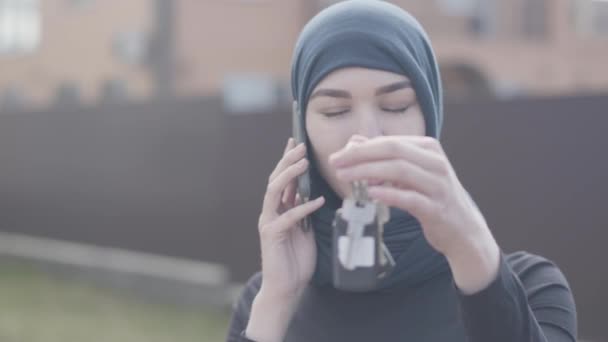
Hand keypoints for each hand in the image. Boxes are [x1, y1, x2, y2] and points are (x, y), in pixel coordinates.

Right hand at [246, 138, 324, 341]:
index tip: (296, 142)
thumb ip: (304, 211)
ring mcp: (268, 223)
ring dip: (289, 175)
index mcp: (278, 209)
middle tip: (301, 146)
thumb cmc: (296, 260)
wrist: (287, 287)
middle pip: (275, 179)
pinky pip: (288, 217)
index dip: (287, 160)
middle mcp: (270, 212)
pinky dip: (304, 207)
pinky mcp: (272, 236)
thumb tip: (311, 192)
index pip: (281, 179)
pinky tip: (318, 201)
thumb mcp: (305, 230)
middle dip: (287, 160)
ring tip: (304, 163)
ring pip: (274, 191)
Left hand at [329, 135, 499, 292]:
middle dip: (361, 155)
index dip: (361, 147)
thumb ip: (384, 158)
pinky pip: (410, 198)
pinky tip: (370, 194)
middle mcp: (436, 163)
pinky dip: (389, 194)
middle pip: (394, 151)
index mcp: (429, 149)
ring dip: (369, 172)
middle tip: (336, 164)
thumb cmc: (431, 198)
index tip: (337, 156)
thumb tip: (355, 142)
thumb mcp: (409, 174)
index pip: (390, 142)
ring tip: (345, 177)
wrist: (462, 229)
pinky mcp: (437, 209)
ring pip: (400, 171)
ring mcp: (438, 185)